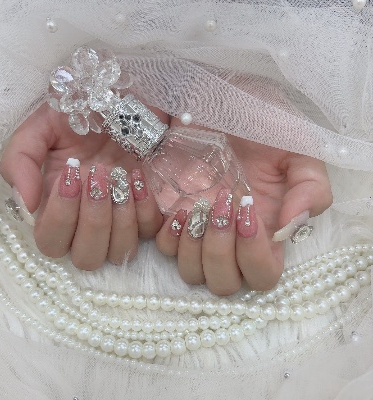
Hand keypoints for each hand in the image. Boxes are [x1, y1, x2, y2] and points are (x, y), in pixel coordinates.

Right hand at [0, 104, 164, 268]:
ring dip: (120, 218)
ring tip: (120, 176)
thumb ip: (20, 162)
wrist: (122, 96)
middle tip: (99, 175)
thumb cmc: (79, 111)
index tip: (73, 173)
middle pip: (87, 257)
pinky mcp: (147, 208)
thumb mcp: (40, 127)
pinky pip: (149, 231)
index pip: (51, 242)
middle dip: (93, 220)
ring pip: (120, 252)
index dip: (61, 218)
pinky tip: (138, 175)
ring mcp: (119, 217)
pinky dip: (144, 207)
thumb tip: (28, 205)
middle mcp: (87, 218)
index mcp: (57, 204)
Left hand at [156, 119, 332, 295]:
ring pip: (190, 272)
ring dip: (192, 246)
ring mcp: (198, 229)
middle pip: (222, 283)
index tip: (247, 211)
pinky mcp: (170, 215)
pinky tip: (178, 205)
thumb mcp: (298, 148)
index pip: (263, 275)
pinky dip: (168, 234)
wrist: (223, 98)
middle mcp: (231, 239)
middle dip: (220, 253)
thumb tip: (290, 228)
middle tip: (220, 206)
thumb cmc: (263, 122)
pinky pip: (163, 246)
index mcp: (265, 229)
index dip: (255, 257)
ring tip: (197, 205)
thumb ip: (309, 188)